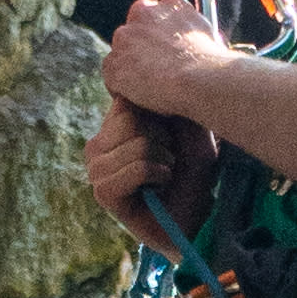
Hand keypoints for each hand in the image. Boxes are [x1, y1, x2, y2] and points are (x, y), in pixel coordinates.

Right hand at [84, 88, 212, 240]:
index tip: (171, 133)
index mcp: (112, 125)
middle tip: (169, 157)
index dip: (156, 112)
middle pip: (128, 117)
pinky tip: (161, 185)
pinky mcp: (103, 193)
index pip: (125, 95)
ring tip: (166, 172)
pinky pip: (135, 167)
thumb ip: (166, 98)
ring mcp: (97, 169)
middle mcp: (99, 144)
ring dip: (162, 158)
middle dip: (161, 136)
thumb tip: (146, 77)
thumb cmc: (194, 172)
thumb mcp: (187, 126)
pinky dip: (156, 174)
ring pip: (135, 142)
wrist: (199, 220)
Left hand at [104, 0, 236, 131]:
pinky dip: (123, 89)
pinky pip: (113, 78)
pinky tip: (141, 101)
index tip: (165, 52)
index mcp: (169, 5)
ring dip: (131, 69)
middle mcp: (143, 14)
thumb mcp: (208, 35)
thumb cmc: (211, 62)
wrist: (199, 78)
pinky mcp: (114, 64)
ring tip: (150, 90)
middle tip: (156, 72)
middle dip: (141, 50)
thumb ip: (193, 32)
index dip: (159, 37)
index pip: (156, 16)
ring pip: (122, 55)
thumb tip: (199, 40)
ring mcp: (124, 38)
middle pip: (135, 32)